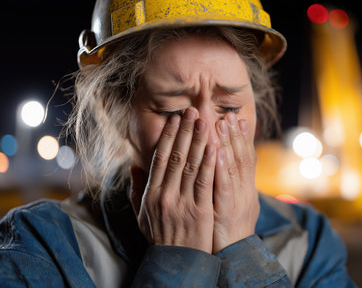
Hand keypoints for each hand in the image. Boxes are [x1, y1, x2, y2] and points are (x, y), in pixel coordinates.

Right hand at [129, 107, 215, 252]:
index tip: (176, 119)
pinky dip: (210, 164)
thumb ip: (137, 188)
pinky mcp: (200, 210)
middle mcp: (165, 194)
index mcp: (151, 192)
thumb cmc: (159, 234)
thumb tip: (134, 165)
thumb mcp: (141, 213)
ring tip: (206, 122)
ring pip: (192, 166)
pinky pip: (205, 183)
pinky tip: (215, 147)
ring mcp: (182, 202)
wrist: (175, 261)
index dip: (169, 137)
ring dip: (199, 142)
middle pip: (177, 156)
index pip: (161, 158)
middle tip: (193, 112)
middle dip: (186, 132)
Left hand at [212, 112, 259, 253]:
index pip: (244, 158)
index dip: (241, 138)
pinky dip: (222, 168)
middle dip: (235, 134)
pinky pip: (224, 187)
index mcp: (245, 189)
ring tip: (223, 123)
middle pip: (240, 158)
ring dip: (229, 144)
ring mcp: (237, 200)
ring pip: (234, 167)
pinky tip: (218, 152)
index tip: (236, 119)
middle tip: (229, 114)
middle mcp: (244, 191)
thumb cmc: (230, 230)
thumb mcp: (234, 205)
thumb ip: (229, 185)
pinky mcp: (226, 211)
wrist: (236, 257)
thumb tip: (225, 167)